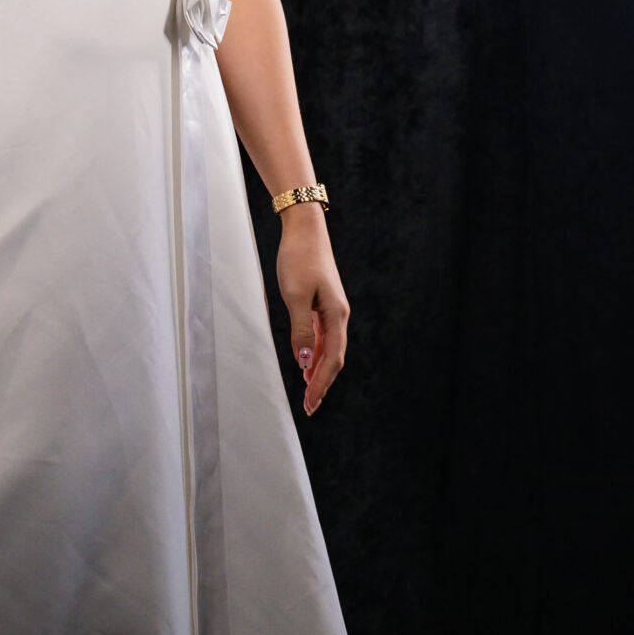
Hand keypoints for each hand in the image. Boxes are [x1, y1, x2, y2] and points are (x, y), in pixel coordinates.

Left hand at [273, 209, 349, 415]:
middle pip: (335, 357)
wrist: (304, 229)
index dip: (321, 384)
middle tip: (310, 406)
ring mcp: (332, 309)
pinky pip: (323, 335)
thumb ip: (301, 331)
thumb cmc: (298, 258)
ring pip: (329, 348)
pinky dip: (316, 353)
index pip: (332, 359)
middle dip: (322, 383)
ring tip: (309, 391)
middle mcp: (339, 314)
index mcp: (336, 315)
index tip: (310, 404)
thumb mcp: (294, 296)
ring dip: (319, 370)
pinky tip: (308, 362)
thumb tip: (306, 362)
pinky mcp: (323, 302)